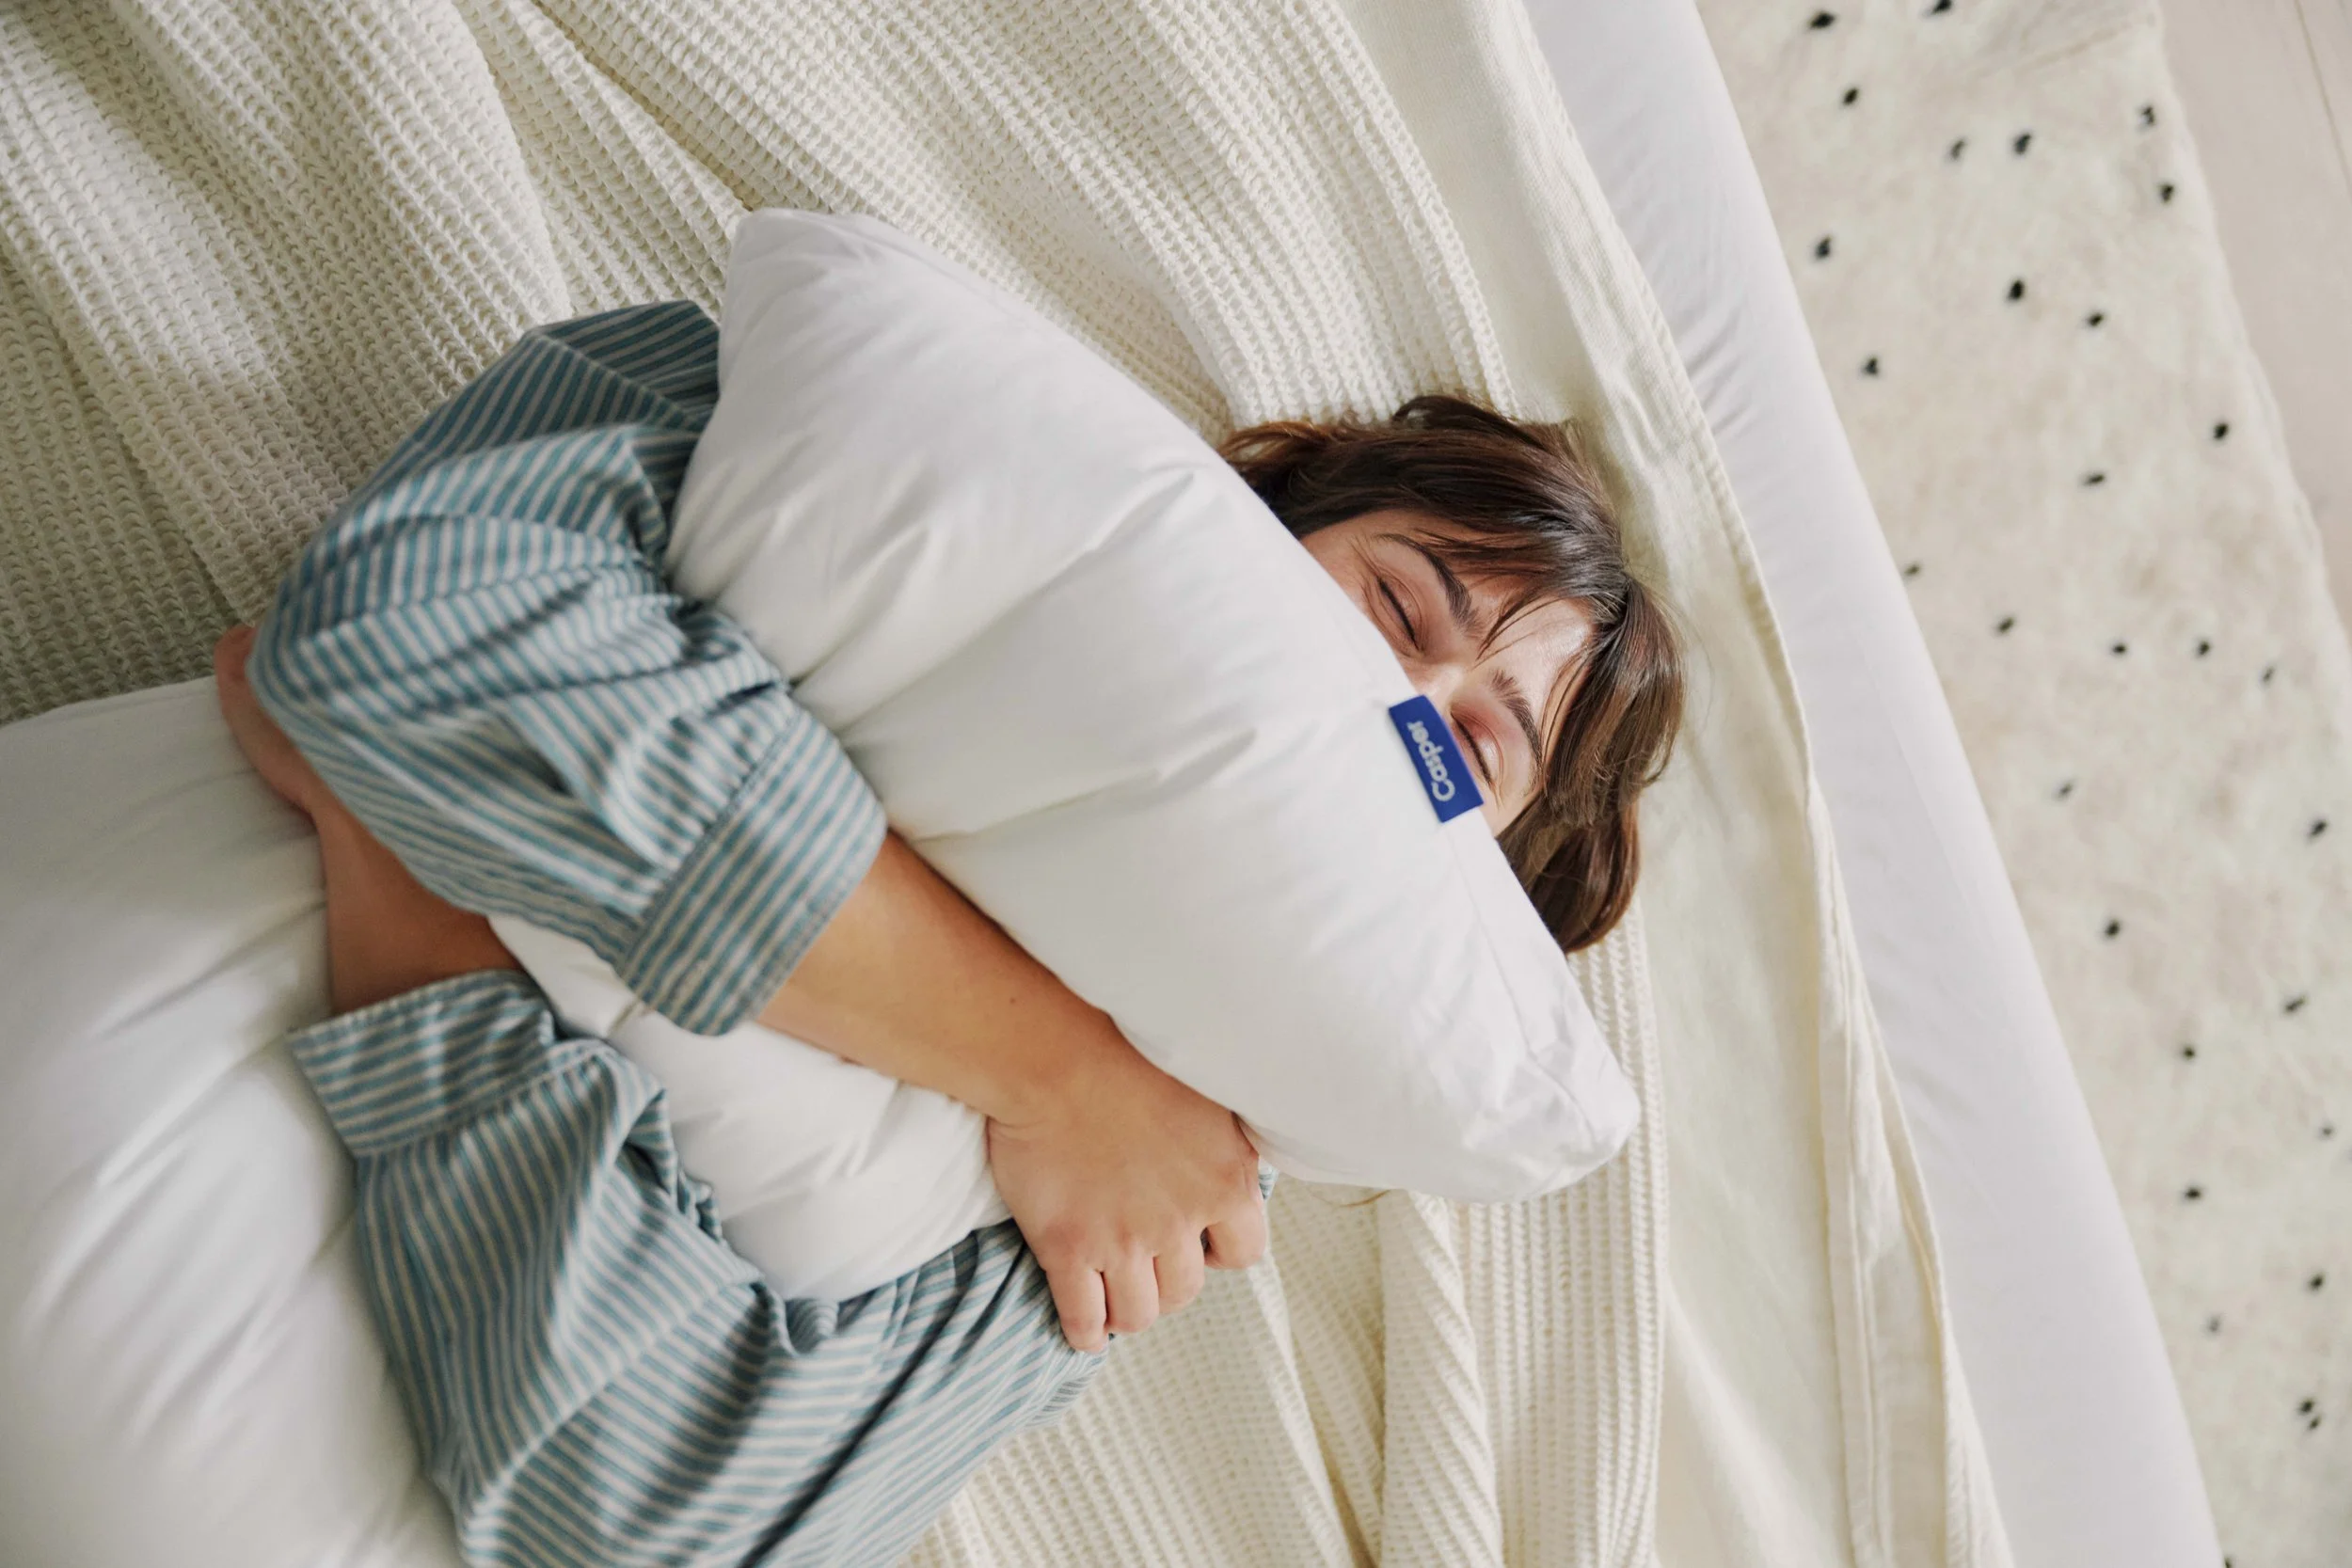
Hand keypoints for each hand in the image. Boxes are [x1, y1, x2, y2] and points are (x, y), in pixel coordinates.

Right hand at [986, 1036, 1267, 1352]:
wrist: (1054, 1054)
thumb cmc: (1127, 1055)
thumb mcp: (1206, 1093)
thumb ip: (1226, 1141)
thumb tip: (1238, 1153)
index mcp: (1224, 1182)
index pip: (1244, 1252)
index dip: (1219, 1251)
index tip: (1197, 1241)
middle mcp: (1180, 1221)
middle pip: (1186, 1290)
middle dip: (1168, 1285)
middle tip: (1147, 1268)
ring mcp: (1123, 1241)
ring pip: (1139, 1314)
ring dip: (1129, 1312)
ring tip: (1115, 1298)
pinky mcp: (1067, 1249)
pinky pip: (1083, 1317)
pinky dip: (1085, 1332)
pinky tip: (1083, 1330)